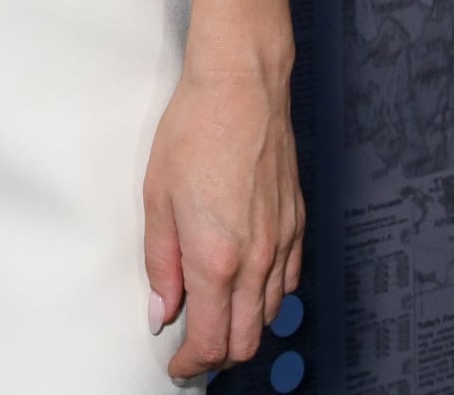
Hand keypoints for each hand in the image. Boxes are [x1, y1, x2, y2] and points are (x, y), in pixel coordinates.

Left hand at [142, 56, 302, 380]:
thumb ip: (161, 263)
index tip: (177, 364)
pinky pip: (287, 281)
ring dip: (243, 326)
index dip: (191, 363)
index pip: (211, 340)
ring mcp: (282, 243)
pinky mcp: (296, 223)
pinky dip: (266, 297)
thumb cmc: (195, 132)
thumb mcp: (157, 198)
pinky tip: (247, 283)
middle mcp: (257, 260)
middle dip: (218, 354)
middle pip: (246, 339)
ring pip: (269, 314)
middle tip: (193, 349)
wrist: (242, 88)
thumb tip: (162, 310)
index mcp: (217, 259)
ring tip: (215, 315)